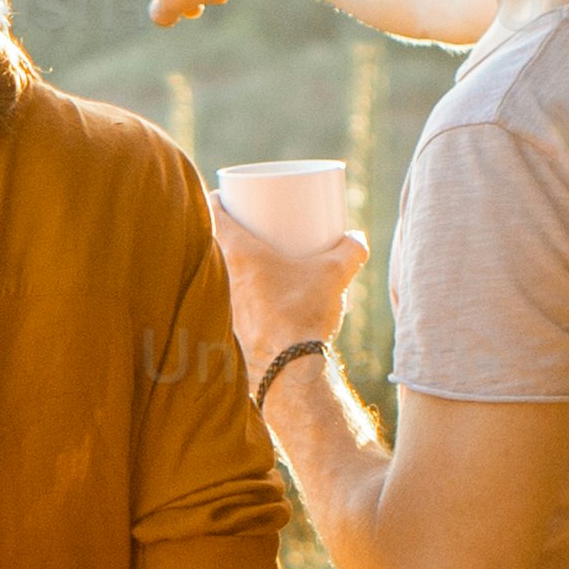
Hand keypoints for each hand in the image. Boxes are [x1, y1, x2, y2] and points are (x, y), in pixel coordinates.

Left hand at [214, 196, 362, 381]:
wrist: (288, 371)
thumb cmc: (305, 314)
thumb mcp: (334, 274)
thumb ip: (350, 250)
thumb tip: (357, 239)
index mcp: (238, 252)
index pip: (211, 212)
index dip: (216, 199)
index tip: (226, 198)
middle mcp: (220, 276)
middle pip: (210, 242)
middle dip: (223, 233)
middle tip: (243, 230)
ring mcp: (217, 305)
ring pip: (215, 274)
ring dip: (224, 267)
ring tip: (245, 264)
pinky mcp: (223, 330)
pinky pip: (221, 305)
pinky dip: (229, 299)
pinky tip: (243, 302)